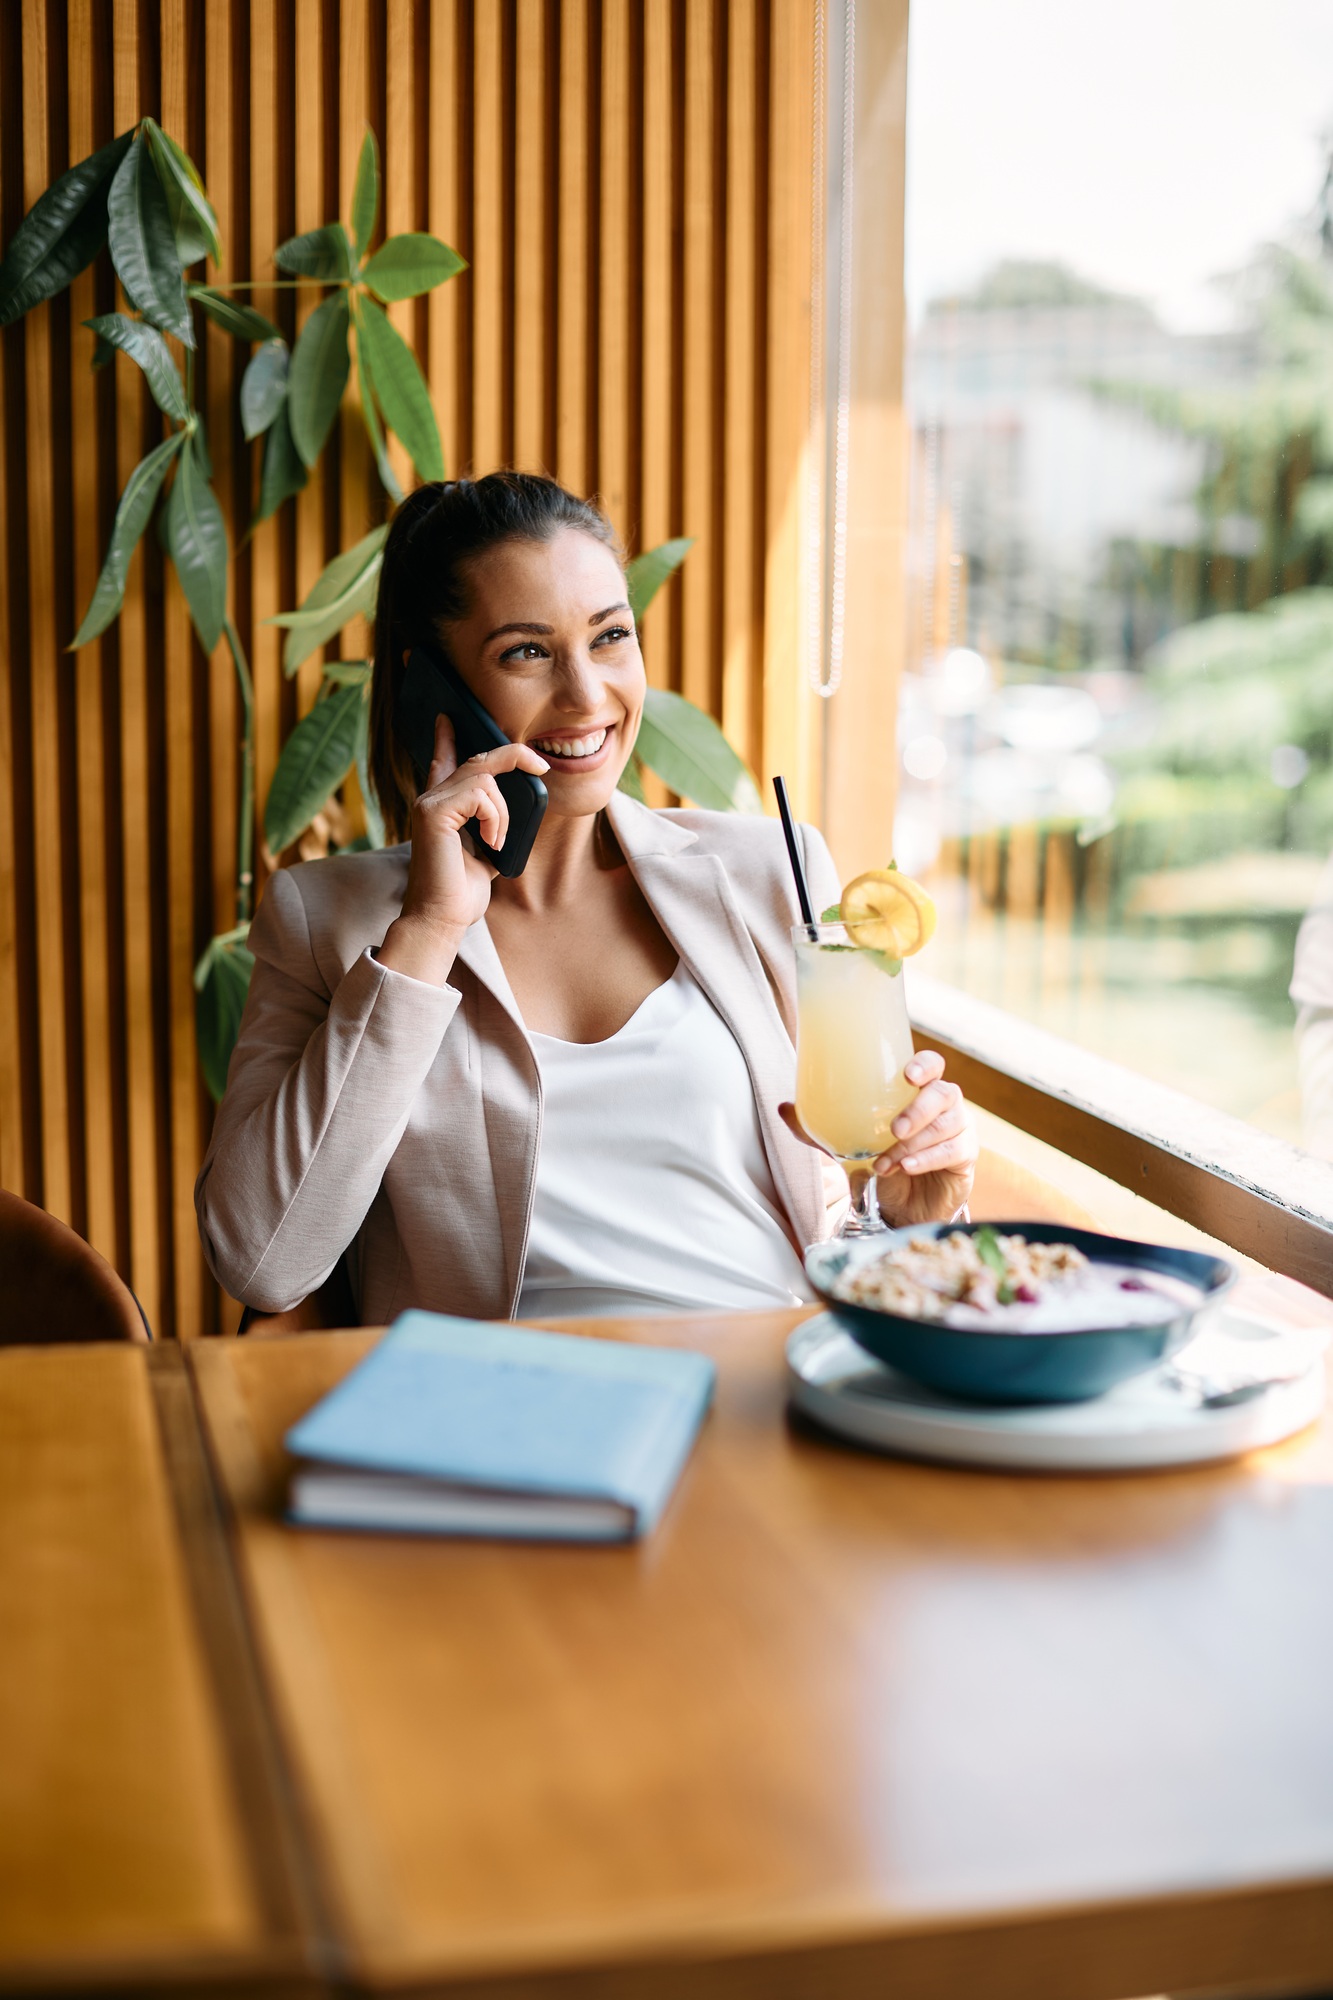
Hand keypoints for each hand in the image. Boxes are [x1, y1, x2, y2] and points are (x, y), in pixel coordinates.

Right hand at [378, 713, 548, 984]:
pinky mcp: (432, 812)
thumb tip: (522, 798)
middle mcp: (431, 799)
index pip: (444, 761)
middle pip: (479, 760)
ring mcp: (429, 802)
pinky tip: (491, 843)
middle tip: (541, 767)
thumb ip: (497, 821)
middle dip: (514, 756)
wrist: (443, 919)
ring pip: (485, 778)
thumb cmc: (463, 891)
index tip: (446, 718)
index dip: (446, 738)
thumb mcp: (490, 848)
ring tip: (498, 841)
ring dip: (504, 812)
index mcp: (442, 807)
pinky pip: (481, 794)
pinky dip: (496, 818)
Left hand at [779, 1049, 977, 1227]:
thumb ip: (819, 1126)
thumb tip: (783, 1107)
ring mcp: (959, 1129)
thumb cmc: (881, 1159)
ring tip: (886, 1162)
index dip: (924, 1065)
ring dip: (914, 1144)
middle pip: (945, 1094)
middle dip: (919, 1110)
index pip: (932, 1065)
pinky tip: (907, 1169)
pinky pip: (954, 1152)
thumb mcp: (847, 1143)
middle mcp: (943, 1104)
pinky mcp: (965, 1157)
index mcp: (917, 1090)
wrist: (904, 1203)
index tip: (908, 1074)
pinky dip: (927, 1160)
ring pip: (948, 1125)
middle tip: (894, 1128)